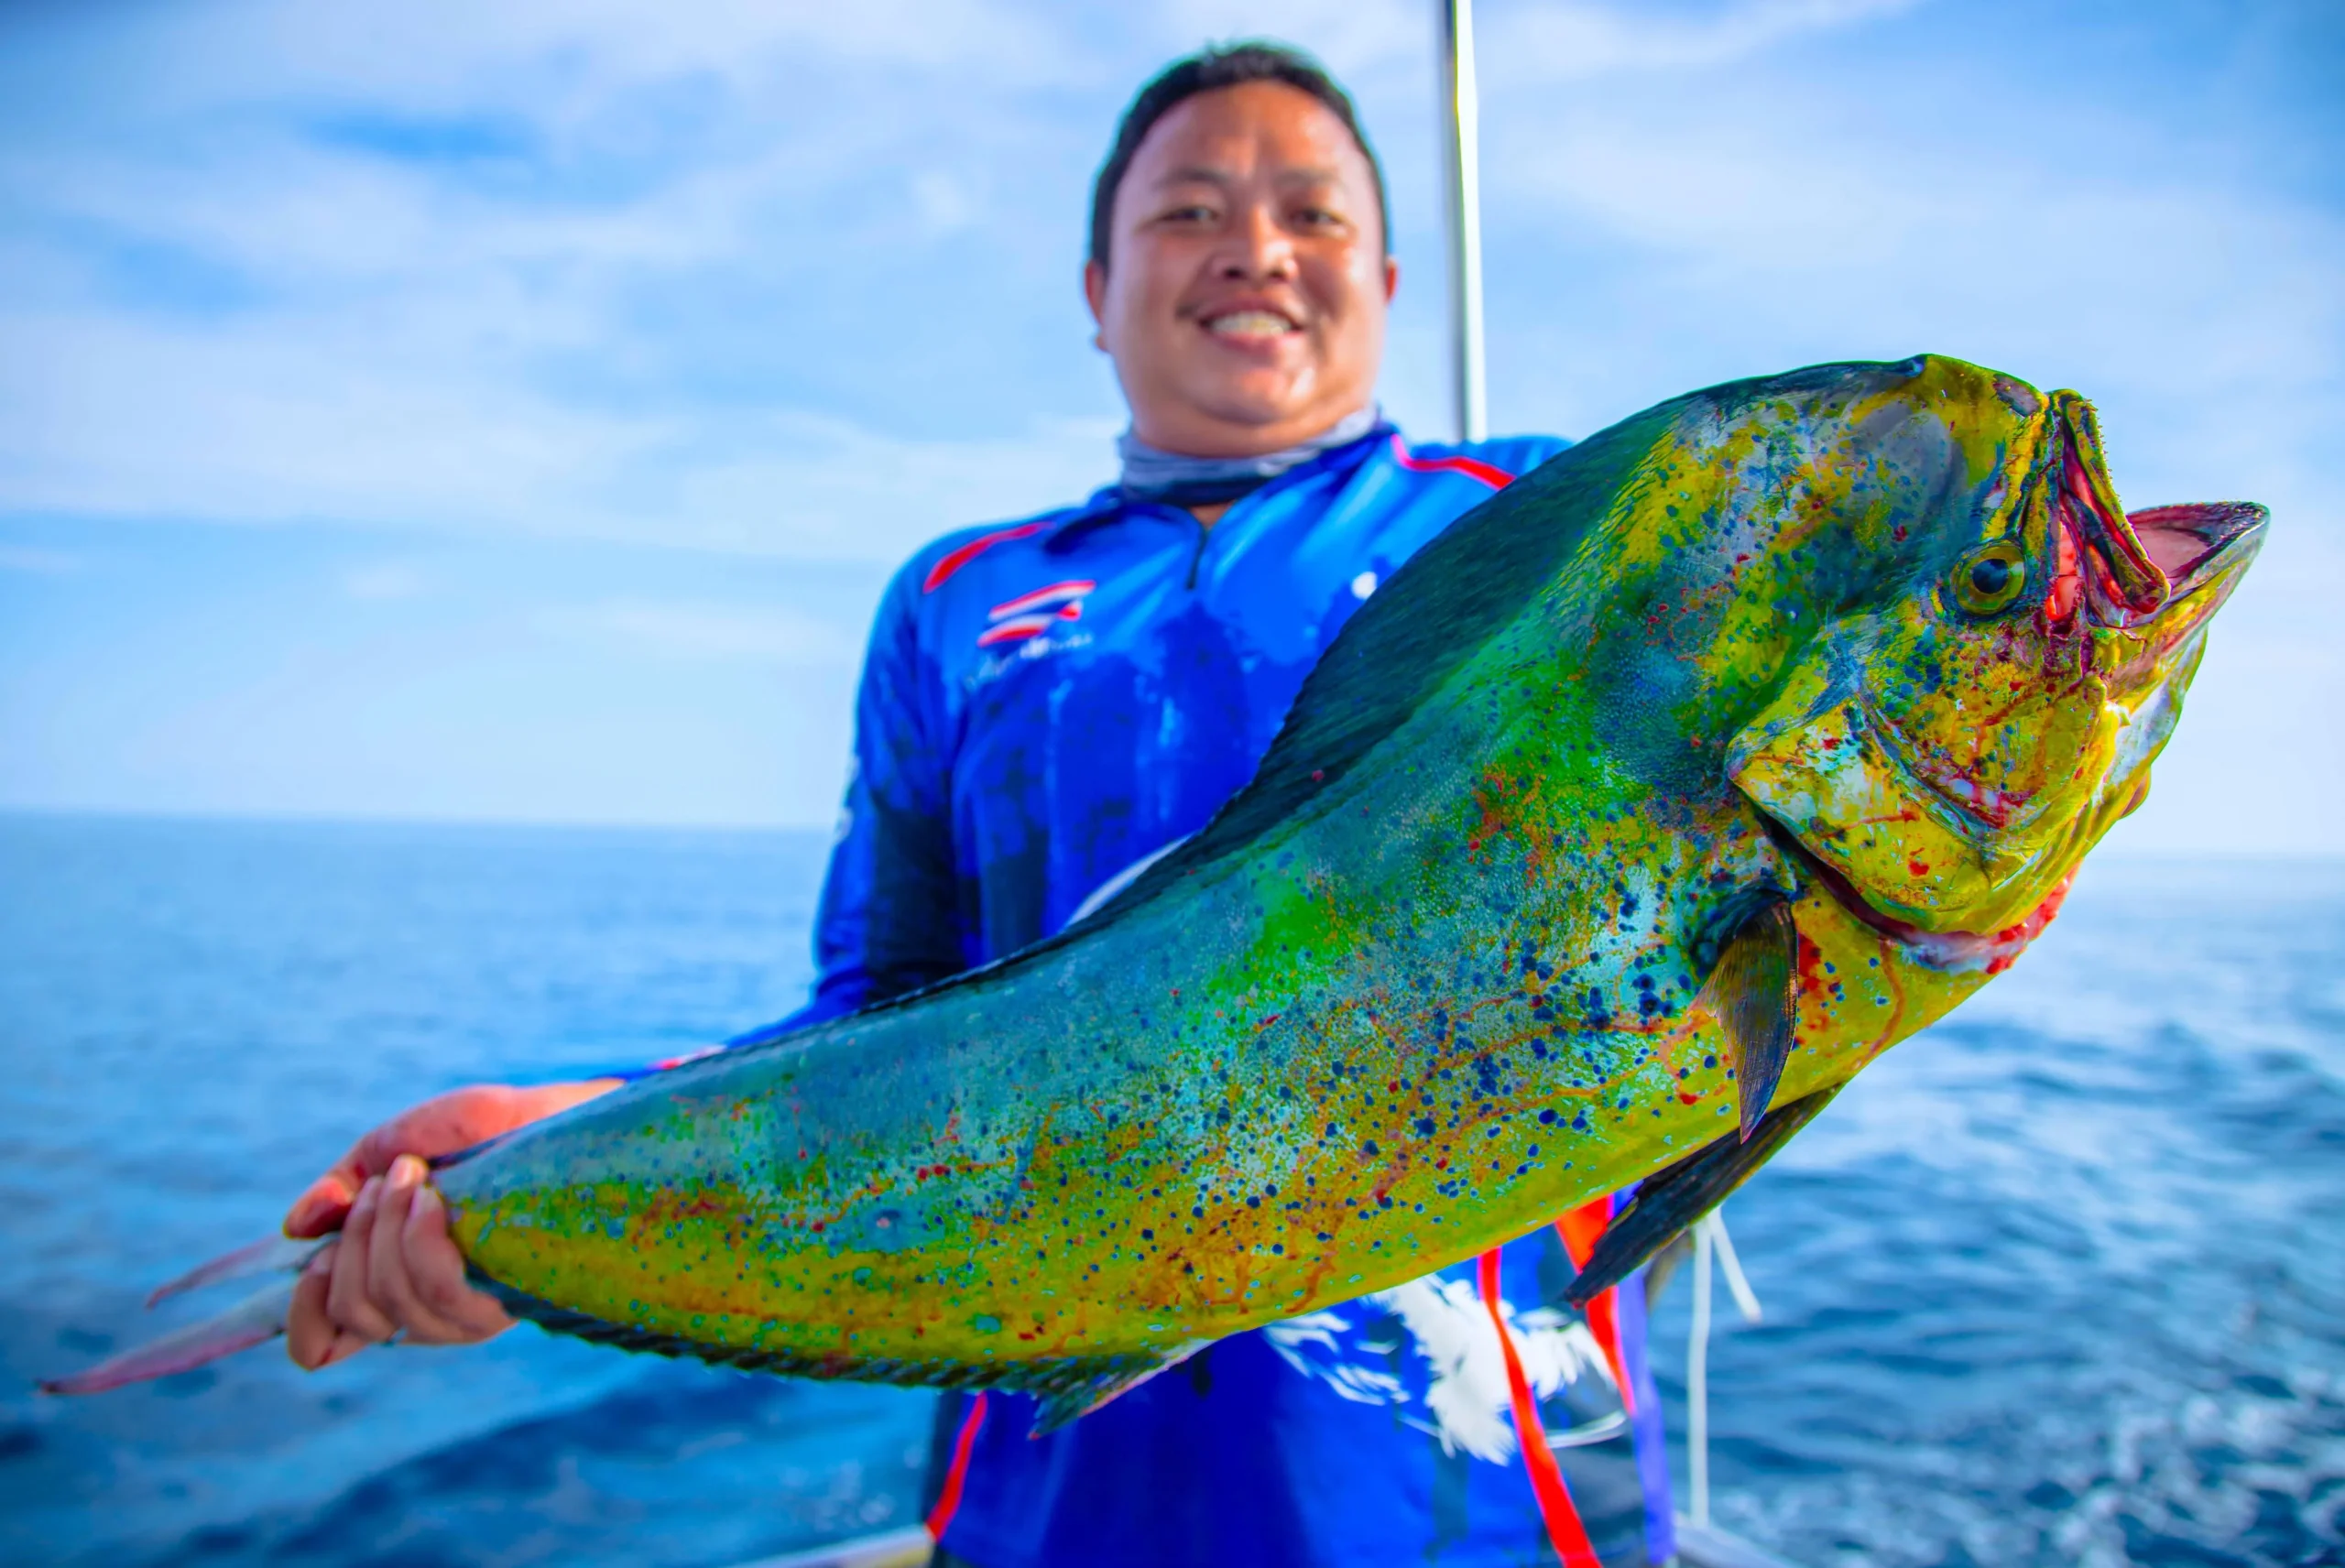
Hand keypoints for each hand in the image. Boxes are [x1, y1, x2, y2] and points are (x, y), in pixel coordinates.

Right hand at [283, 1080, 615, 1369]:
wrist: (551, 1116)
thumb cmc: (476, 1133)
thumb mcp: (393, 1146)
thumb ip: (342, 1188)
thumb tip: (297, 1228)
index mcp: (387, 1282)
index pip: (322, 1346)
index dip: (303, 1320)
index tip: (312, 1264)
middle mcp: (423, 1310)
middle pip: (352, 1312)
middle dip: (352, 1237)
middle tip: (389, 1179)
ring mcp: (464, 1310)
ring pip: (389, 1303)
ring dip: (385, 1230)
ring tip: (415, 1177)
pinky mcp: (502, 1300)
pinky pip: (437, 1294)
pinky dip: (419, 1241)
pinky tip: (435, 1201)